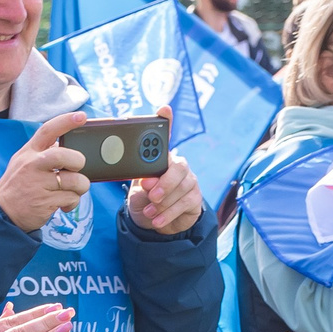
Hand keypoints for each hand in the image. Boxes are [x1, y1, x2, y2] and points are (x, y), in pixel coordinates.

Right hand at [0, 113, 92, 231]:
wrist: (2, 212)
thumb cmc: (18, 185)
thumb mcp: (23, 162)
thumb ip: (43, 152)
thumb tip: (66, 146)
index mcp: (29, 152)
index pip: (47, 130)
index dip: (66, 121)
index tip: (81, 116)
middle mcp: (32, 165)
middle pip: (65, 155)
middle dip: (78, 162)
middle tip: (76, 169)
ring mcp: (38, 184)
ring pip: (75, 181)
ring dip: (80, 187)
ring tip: (71, 191)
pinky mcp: (45, 202)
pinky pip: (71, 198)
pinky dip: (72, 202)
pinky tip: (62, 204)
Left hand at [125, 108, 203, 234]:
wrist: (154, 223)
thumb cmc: (144, 200)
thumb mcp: (137, 190)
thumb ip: (141, 182)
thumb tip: (146, 179)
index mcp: (162, 160)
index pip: (165, 137)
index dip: (166, 121)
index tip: (163, 108)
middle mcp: (178, 166)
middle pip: (179, 166)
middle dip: (164, 181)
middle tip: (148, 192)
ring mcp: (190, 182)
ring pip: (182, 187)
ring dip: (162, 202)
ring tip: (149, 212)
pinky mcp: (195, 198)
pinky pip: (184, 203)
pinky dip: (168, 214)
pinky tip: (156, 220)